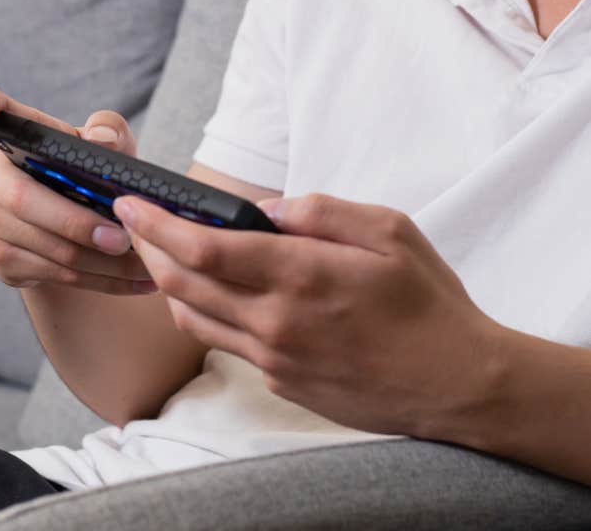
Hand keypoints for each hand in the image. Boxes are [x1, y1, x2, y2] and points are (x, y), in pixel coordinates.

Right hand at [0, 86, 154, 295]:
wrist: (82, 226)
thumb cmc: (92, 172)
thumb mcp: (107, 148)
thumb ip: (109, 132)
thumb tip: (101, 140)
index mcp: (14, 137)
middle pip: (26, 202)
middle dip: (78, 225)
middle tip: (123, 240)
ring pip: (46, 248)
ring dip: (102, 263)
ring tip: (146, 267)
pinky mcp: (0, 260)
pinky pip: (53, 276)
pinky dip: (100, 281)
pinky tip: (132, 282)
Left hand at [116, 191, 501, 438]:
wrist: (459, 385)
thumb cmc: (430, 303)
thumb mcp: (389, 231)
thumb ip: (321, 212)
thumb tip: (266, 207)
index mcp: (301, 276)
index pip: (204, 248)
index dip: (158, 225)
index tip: (131, 205)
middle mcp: (277, 322)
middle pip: (184, 285)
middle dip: (150, 251)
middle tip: (136, 225)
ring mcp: (277, 360)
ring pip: (196, 320)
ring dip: (171, 285)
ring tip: (166, 256)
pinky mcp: (284, 384)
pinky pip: (230, 345)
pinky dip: (211, 315)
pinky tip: (219, 294)